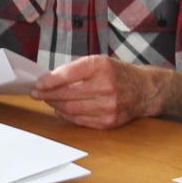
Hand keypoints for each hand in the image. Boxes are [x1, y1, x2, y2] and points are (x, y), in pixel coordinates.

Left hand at [32, 55, 158, 128]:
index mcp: (101, 66)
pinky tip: (61, 109)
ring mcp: (108, 105)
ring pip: (71, 109)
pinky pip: (80, 120)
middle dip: (48, 95)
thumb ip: (75, 69)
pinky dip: (67, 115)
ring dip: (55, 105)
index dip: (49, 81)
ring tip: (48, 100)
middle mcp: (106, 86)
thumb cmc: (118, 74)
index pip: (67, 75)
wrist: (144, 90)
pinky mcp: (108, 121)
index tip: (37, 84)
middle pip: (67, 94)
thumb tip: (48, 80)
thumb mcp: (99, 62)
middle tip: (37, 94)